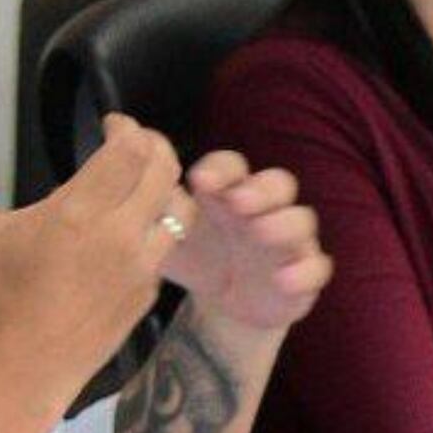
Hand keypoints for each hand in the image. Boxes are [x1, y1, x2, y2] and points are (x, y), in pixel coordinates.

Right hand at [0, 114, 182, 401]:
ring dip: (167, 186)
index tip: (112, 125)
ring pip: (181, 209)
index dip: (128, 128)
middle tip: (133, 144)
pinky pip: (167, 247)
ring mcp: (141, 267)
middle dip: (154, 146)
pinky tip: (130, 229)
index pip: (130, 150)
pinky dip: (158, 228)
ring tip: (142, 183)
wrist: (22, 371)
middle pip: (165, 169)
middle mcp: (120, 235)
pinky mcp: (148, 293)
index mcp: (79, 213)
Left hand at [160, 147, 328, 343]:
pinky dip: (305, 271)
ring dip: (284, 223)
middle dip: (260, 189)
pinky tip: (284, 279)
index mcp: (230, 193)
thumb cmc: (195, 255)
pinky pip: (317, 268)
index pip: (233, 167)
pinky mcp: (305, 274)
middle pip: (278, 184)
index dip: (222, 170)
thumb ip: (147, 190)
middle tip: (238, 201)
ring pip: (302, 220)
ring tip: (261, 233)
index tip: (199, 181)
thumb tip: (115, 127)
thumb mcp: (165, 229)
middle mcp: (265, 209)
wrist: (223, 305)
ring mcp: (288, 241)